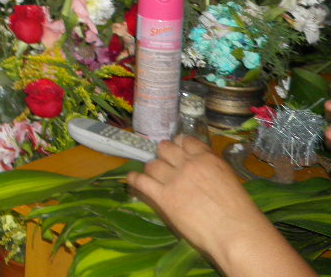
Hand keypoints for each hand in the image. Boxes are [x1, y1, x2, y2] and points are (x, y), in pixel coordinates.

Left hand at [127, 136, 265, 258]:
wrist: (236, 234)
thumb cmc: (240, 213)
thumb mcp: (229, 180)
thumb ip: (211, 170)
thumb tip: (200, 171)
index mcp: (207, 159)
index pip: (185, 141)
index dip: (178, 145)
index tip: (176, 150)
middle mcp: (188, 164)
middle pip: (165, 149)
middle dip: (164, 155)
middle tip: (165, 164)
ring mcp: (174, 179)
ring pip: (152, 164)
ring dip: (152, 170)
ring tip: (154, 177)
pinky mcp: (162, 197)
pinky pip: (141, 181)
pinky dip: (134, 179)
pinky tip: (132, 180)